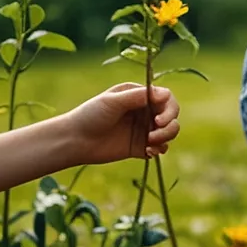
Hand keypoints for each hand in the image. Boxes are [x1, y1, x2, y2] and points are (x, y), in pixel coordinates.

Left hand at [62, 83, 180, 164]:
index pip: (167, 98)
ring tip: (150, 144)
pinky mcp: (142, 146)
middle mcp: (145, 111)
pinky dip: (160, 150)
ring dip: (165, 138)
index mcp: (139, 96)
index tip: (158, 119)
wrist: (74, 141)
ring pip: (170, 131)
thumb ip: (138, 96)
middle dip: (169, 125)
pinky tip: (148, 152)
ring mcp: (144, 129)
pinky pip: (161, 147)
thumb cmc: (90, 116)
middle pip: (172, 115)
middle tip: (153, 134)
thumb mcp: (113, 102)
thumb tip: (166, 94)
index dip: (169, 109)